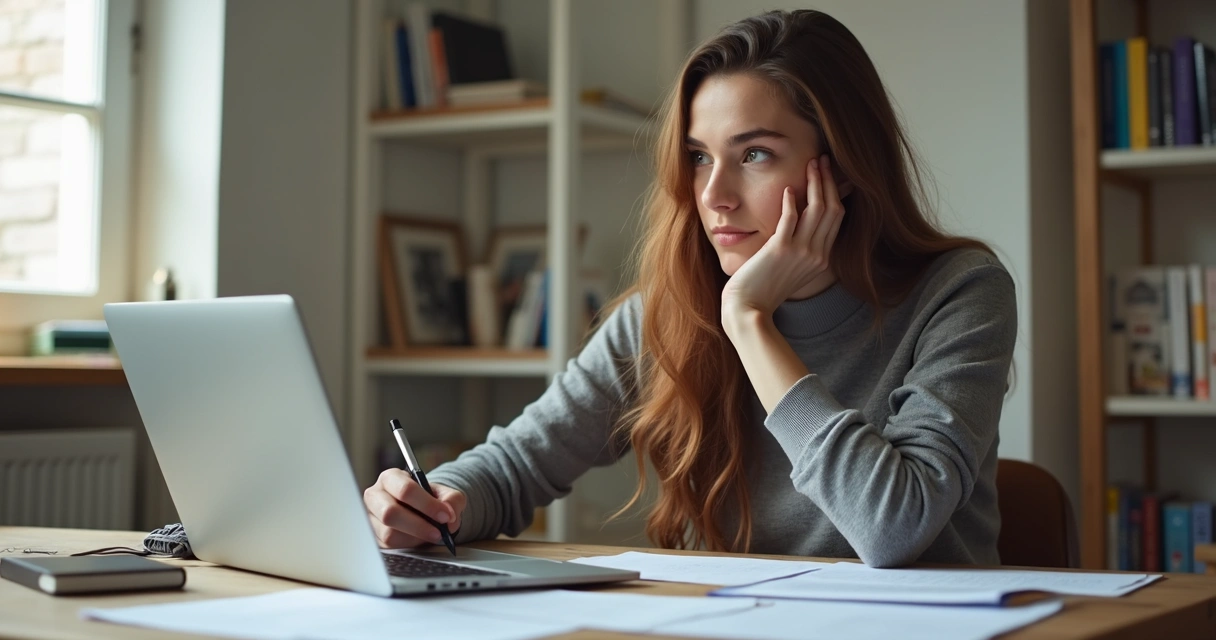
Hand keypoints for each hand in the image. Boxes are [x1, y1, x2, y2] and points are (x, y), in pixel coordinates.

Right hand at [364, 469, 465, 548]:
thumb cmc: (428, 499)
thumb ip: (452, 500)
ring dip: (414, 537)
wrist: (420, 511)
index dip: (427, 504)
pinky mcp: (373, 536)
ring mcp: (371, 517)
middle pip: (390, 513)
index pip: (405, 489)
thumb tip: (449, 516)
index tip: (445, 516)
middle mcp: (375, 496)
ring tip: (431, 535)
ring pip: (388, 532)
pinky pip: (389, 546)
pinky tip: (418, 539)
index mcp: (391, 478)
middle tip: (439, 532)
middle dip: (418, 525)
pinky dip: (408, 545)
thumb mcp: (445, 494)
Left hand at [720, 154, 845, 322]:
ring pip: (817, 209)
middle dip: (829, 181)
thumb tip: (795, 224)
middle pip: (832, 209)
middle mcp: (817, 255)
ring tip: (811, 165)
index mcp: (821, 259)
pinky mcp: (781, 250)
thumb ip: (799, 249)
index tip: (828, 174)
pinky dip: (791, 201)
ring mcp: (801, 252)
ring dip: (815, 183)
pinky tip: (787, 188)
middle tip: (823, 160)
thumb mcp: (790, 269)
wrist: (748, 309)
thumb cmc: (762, 289)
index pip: (837, 218)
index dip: (835, 192)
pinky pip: (791, 218)